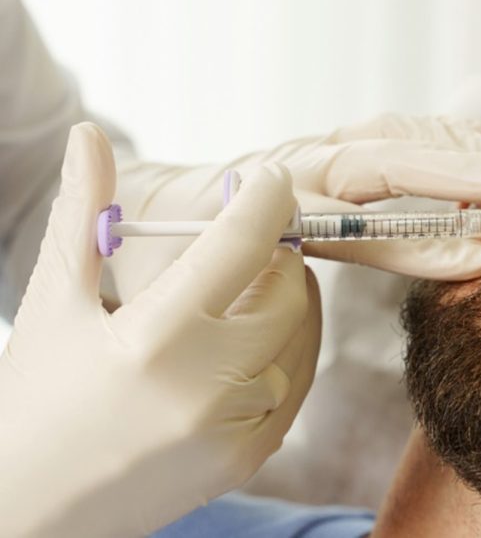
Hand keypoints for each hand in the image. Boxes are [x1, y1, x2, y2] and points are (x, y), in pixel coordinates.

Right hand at [0, 123, 321, 536]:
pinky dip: (284, 356)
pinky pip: (294, 388)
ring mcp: (232, 429)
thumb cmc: (31, 399)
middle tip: (255, 247)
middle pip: (286, 293)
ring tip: (247, 294)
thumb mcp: (53, 303)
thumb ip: (83, 215)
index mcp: (156, 336)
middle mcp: (205, 385)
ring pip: (298, 340)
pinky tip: (250, 345)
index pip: (240, 245)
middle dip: (278, 259)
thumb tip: (91, 135)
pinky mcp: (245, 461)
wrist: (26, 510)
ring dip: (286, 308)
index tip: (273, 181)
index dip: (266, 200)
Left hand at [109, 114, 480, 301]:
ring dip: (458, 147)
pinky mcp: (332, 152)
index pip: (353, 226)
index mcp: (263, 208)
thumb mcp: (177, 273)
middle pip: (386, 162)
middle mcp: (297, 170)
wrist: (147, 198)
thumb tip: (283, 281)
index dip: (416, 245)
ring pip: (394, 139)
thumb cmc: (157, 250)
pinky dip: (440, 136)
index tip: (478, 256)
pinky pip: (391, 136)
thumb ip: (230, 272)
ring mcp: (318, 154)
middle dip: (460, 170)